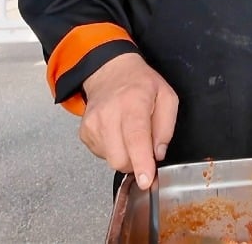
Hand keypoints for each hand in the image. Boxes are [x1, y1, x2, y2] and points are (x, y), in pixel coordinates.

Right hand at [79, 53, 178, 188]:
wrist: (110, 72)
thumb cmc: (141, 84)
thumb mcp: (167, 97)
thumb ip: (167, 127)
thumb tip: (158, 153)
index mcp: (133, 103)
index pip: (136, 138)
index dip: (141, 162)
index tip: (145, 180)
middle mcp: (109, 114)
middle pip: (120, 158)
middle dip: (136, 163)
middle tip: (145, 149)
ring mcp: (93, 124)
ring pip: (111, 160)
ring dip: (125, 156)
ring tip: (130, 135)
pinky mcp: (84, 133)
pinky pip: (102, 155)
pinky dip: (113, 151)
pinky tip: (118, 134)